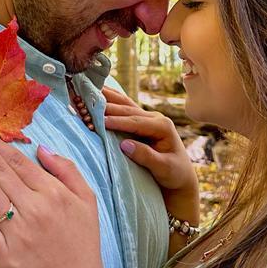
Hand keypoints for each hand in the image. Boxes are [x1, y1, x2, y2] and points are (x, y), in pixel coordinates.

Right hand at [101, 86, 199, 217]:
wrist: (180, 176)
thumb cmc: (174, 174)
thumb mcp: (164, 168)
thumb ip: (146, 156)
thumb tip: (125, 145)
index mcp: (162, 126)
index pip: (136, 122)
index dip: (118, 121)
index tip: (101, 121)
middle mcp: (155, 117)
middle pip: (128, 110)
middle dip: (107, 107)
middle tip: (87, 105)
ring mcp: (148, 117)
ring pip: (124, 104)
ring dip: (106, 98)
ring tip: (88, 91)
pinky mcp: (141, 120)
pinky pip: (124, 107)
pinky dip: (111, 99)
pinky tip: (99, 91)